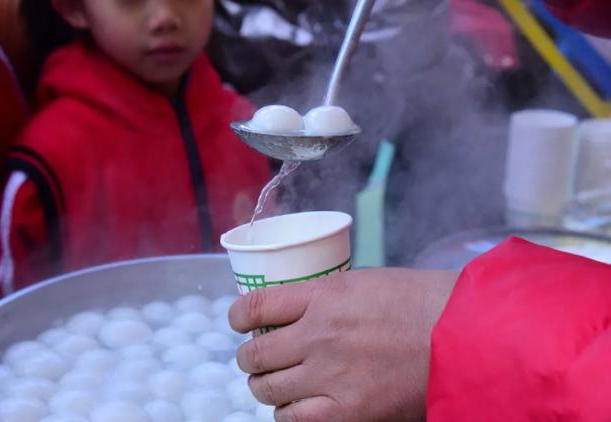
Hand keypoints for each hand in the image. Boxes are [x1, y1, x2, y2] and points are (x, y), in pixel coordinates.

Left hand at [229, 268, 457, 421]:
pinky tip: (296, 407)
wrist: (463, 336)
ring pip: (267, 390)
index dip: (237, 317)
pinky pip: (294, 420)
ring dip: (264, 387)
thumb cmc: (420, 302)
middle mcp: (318, 336)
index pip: (254, 307)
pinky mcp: (347, 412)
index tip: (238, 322)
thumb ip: (323, 297)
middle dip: (249, 358)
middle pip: (254, 355)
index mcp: (322, 297)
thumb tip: (293, 311)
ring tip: (275, 384)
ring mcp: (330, 376)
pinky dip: (287, 414)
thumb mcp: (364, 283)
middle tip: (258, 358)